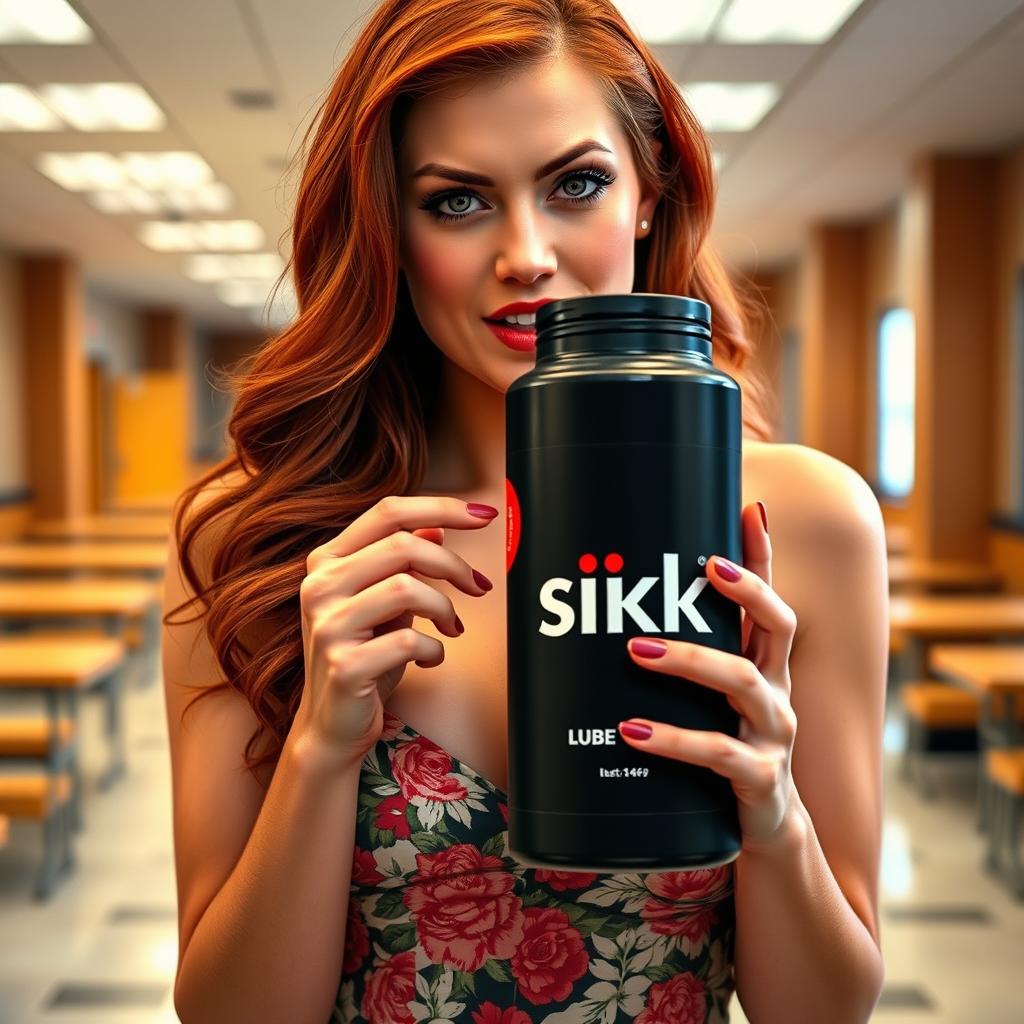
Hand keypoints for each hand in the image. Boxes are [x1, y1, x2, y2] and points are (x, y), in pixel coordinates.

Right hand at [290, 496, 497, 770]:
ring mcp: (327, 625)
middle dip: (453, 564)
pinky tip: (431, 658)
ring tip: (452, 627)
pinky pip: (409, 640)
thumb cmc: (364, 657)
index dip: (441, 506)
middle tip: (478, 586)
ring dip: (444, 607)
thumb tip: (438, 526)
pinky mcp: (344, 664)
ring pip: (407, 587)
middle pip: (402, 545)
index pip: (387, 512)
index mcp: (327, 562)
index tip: (483, 514)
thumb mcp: (385, 603)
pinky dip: (435, 648)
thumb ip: (402, 564)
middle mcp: (319, 586)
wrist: (333, 726)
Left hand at [619, 501, 801, 851]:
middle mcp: (777, 691)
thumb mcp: (710, 702)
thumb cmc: (722, 750)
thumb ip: (681, 662)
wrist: (762, 830)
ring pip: (744, 682)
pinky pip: (718, 754)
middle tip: (703, 568)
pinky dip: (674, 739)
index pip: (770, 601)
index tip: (749, 511)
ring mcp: (774, 735)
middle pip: (777, 627)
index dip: (764, 557)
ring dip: (690, 660)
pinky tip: (631, 730)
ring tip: (636, 649)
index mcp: (765, 666)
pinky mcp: (760, 780)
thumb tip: (611, 621)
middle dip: (745, 591)